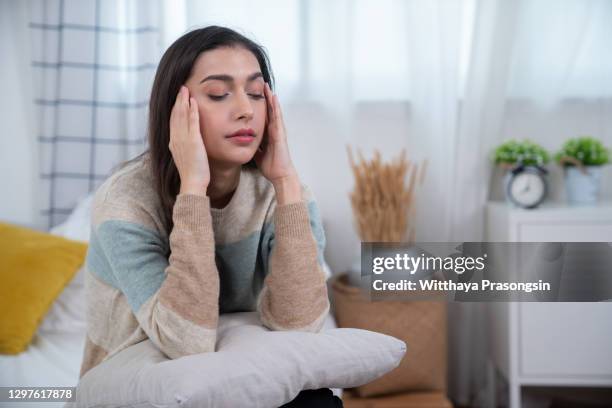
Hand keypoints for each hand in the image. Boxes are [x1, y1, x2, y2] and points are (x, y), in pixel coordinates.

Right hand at [169, 86, 209, 195]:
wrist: (192, 183)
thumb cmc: (192, 174)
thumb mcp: (185, 157)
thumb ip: (184, 147)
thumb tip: (187, 143)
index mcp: (173, 142)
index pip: (173, 121)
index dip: (175, 108)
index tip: (178, 98)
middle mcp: (176, 139)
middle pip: (175, 115)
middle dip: (178, 100)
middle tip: (181, 88)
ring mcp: (183, 139)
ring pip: (182, 116)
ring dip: (184, 101)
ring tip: (186, 90)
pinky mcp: (193, 141)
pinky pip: (192, 123)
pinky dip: (192, 111)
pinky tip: (194, 102)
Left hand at [255, 83, 301, 203]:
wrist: (280, 175)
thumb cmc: (270, 165)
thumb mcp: (257, 153)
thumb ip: (252, 146)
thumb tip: (243, 142)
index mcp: (268, 134)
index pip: (263, 116)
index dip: (259, 105)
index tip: (253, 94)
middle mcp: (274, 130)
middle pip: (269, 110)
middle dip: (265, 98)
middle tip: (261, 84)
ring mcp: (278, 131)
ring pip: (274, 111)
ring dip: (271, 98)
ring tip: (266, 86)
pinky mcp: (280, 134)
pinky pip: (277, 118)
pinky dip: (275, 107)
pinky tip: (273, 98)